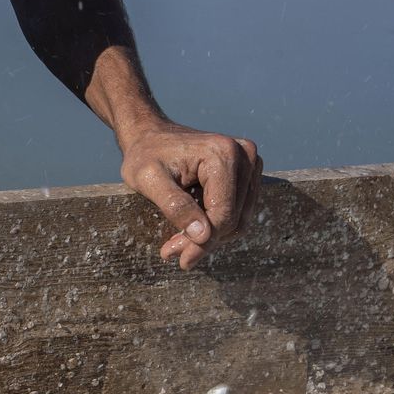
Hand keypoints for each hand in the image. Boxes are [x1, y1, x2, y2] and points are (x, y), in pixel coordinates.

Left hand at [118, 120, 262, 269]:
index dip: (202, 243)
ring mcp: (250, 162)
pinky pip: (238, 211)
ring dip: (208, 237)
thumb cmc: (144, 155)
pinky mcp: (247, 172)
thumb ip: (175, 206)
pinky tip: (187, 228)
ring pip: (238, 219)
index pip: (223, 214)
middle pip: (233, 219)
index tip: (176, 258)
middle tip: (171, 253)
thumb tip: (203, 235)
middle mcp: (244, 155)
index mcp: (223, 154)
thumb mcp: (148, 181)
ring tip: (175, 243)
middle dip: (202, 242)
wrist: (149, 134)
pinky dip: (213, 225)